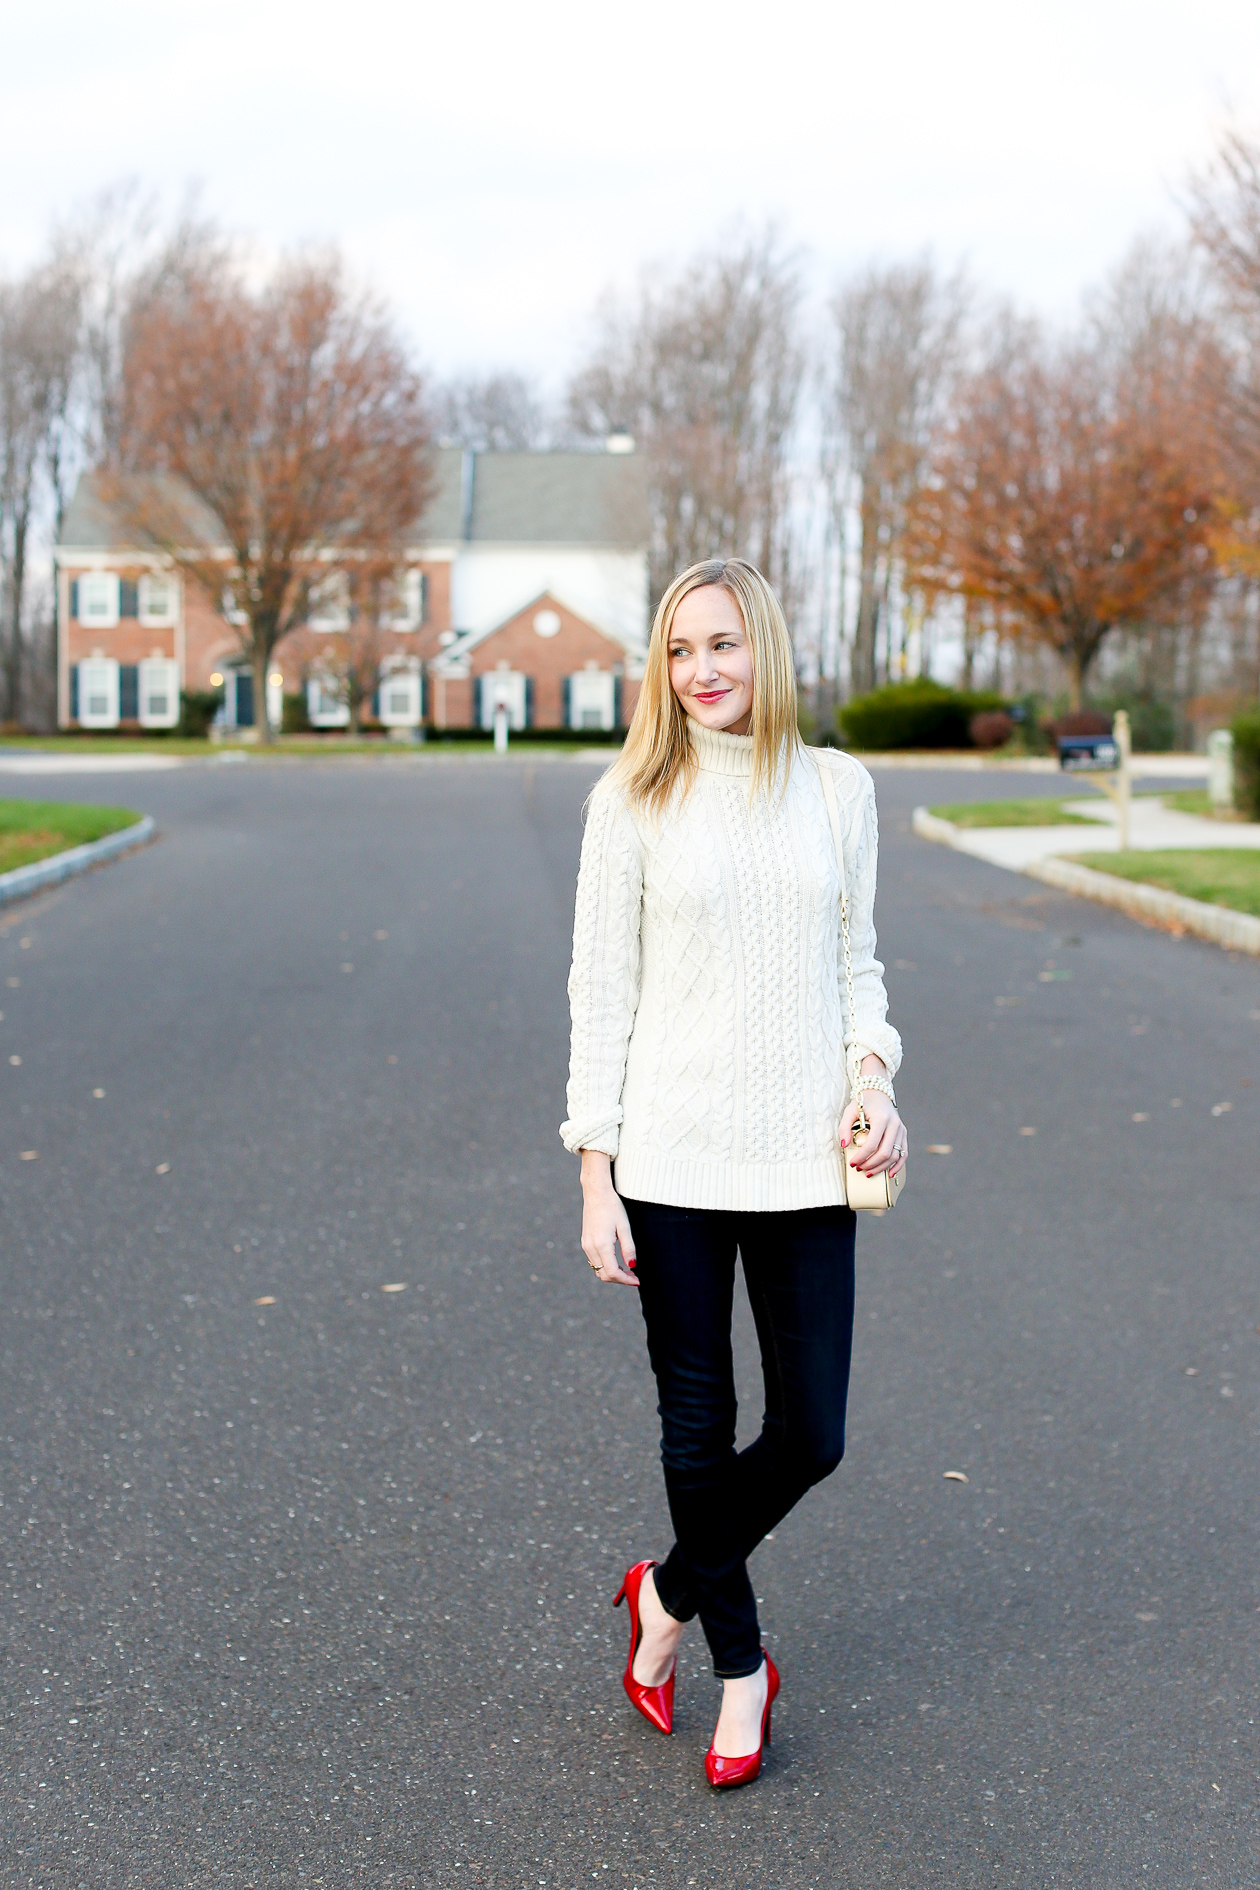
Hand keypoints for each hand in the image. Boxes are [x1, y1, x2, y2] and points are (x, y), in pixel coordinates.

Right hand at [579, 1151, 639, 1286]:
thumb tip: (633, 1265)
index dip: (625, 1280)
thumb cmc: (612, 1207)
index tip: (637, 1280)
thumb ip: (629, 1248)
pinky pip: (594, 1261)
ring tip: (627, 1270)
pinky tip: (616, 1262)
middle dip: (619, 1279)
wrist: (596, 1193)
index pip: (613, 1272)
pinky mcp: (585, 1242)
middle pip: (604, 1274)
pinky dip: (605, 1266)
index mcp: (601, 1245)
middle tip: (634, 1276)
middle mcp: (591, 1248)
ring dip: (612, 1273)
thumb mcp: (624, 1227)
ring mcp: (586, 1245)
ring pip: (598, 1269)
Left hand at [839, 1092, 907, 1177]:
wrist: (878, 1094)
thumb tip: (844, 1145)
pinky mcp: (903, 1134)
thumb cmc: (863, 1103)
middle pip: (885, 1152)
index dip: (862, 1156)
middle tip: (859, 1169)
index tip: (853, 1163)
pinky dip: (898, 1166)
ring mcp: (901, 1130)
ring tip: (868, 1172)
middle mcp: (894, 1125)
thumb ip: (844, 1127)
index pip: (872, 1143)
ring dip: (881, 1167)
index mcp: (881, 1118)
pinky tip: (890, 1174)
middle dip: (871, 1164)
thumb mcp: (850, 1111)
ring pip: (895, 1156)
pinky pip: (903, 1153)